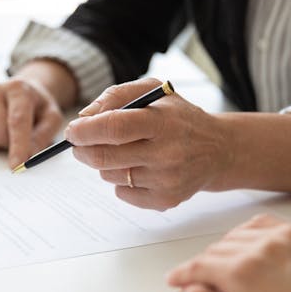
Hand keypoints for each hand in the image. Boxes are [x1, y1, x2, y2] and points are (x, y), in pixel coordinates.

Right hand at [0, 76, 63, 167]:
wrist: (22, 91)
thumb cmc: (37, 106)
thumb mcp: (51, 119)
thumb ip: (42, 137)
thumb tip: (29, 156)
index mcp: (19, 90)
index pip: (17, 121)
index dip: (18, 145)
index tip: (17, 164)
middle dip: (10, 144)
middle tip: (20, 136)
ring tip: (7, 131)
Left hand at [64, 78, 226, 210]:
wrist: (217, 149)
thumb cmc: (178, 117)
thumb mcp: (154, 91)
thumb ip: (116, 96)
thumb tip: (84, 117)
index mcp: (164, 121)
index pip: (115, 127)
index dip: (86, 131)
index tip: (72, 131)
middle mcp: (168, 152)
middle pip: (105, 157)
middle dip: (82, 150)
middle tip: (79, 143)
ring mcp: (167, 180)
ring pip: (110, 176)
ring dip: (105, 163)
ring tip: (123, 151)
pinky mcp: (166, 200)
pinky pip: (123, 193)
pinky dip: (120, 181)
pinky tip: (139, 168)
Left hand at [168, 215, 290, 291]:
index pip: (264, 229)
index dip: (245, 244)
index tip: (236, 255)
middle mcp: (282, 237)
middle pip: (237, 238)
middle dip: (222, 254)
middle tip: (210, 269)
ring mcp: (259, 253)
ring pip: (218, 250)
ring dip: (203, 265)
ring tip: (190, 277)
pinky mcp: (238, 273)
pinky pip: (200, 267)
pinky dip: (186, 273)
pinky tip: (177, 280)